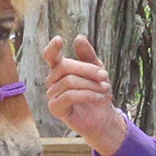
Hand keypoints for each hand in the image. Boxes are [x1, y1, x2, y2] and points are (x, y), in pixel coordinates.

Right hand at [42, 35, 127, 154]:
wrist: (103, 118)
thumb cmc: (98, 92)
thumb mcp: (97, 71)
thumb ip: (88, 55)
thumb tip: (79, 37)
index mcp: (59, 69)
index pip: (50, 56)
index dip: (52, 48)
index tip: (59, 39)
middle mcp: (52, 81)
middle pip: (64, 67)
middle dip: (87, 69)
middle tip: (105, 75)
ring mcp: (52, 95)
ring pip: (69, 82)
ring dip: (91, 84)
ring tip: (105, 88)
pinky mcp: (55, 108)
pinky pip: (69, 96)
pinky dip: (87, 95)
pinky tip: (98, 97)